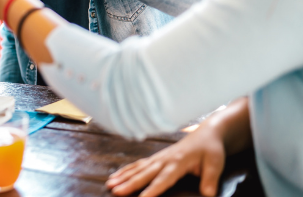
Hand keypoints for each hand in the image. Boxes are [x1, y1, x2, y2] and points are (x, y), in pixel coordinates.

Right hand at [106, 123, 225, 196]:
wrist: (206, 134)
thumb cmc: (210, 149)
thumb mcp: (215, 163)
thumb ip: (210, 179)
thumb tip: (208, 194)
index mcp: (178, 162)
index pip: (163, 178)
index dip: (152, 189)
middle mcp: (164, 159)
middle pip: (144, 173)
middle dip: (129, 183)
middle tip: (116, 191)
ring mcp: (158, 157)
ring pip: (137, 168)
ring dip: (123, 176)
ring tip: (110, 184)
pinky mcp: (155, 157)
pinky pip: (137, 164)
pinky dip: (125, 170)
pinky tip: (115, 176)